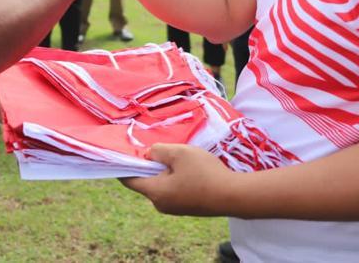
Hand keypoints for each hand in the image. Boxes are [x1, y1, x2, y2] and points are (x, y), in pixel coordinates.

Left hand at [120, 143, 234, 215]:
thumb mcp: (179, 153)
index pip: (129, 180)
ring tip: (180, 157)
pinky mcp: (187, 208)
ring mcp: (175, 209)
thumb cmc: (204, 173)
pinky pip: (174, 190)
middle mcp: (161, 204)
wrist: (234, 196)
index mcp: (155, 192)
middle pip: (146, 181)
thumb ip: (159, 151)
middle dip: (150, 165)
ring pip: (162, 185)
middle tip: (160, 149)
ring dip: (166, 171)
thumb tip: (149, 156)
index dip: (124, 165)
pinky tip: (190, 168)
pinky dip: (176, 178)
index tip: (124, 151)